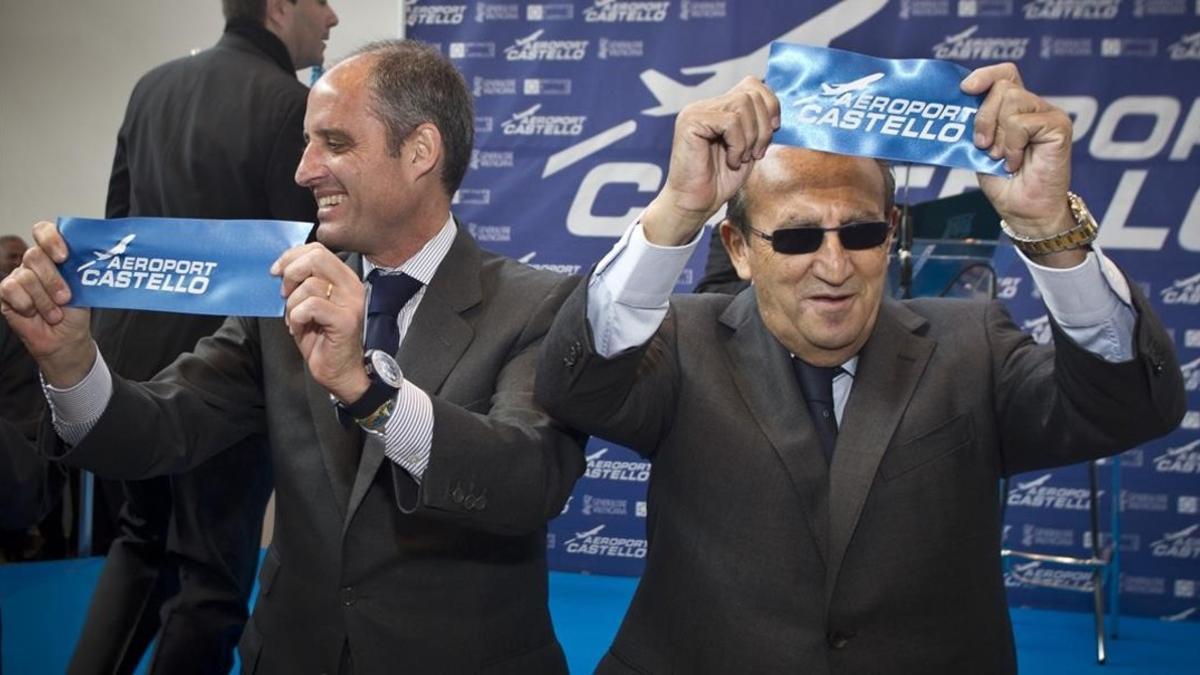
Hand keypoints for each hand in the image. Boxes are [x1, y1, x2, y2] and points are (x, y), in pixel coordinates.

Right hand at [0, 221, 95, 385]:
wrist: (66, 338)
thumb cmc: (76, 311)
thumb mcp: (84, 287)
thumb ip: (81, 268)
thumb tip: (89, 254)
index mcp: (54, 255)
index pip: (44, 231)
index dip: (51, 239)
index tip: (63, 256)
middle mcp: (34, 262)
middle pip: (34, 255)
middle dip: (52, 280)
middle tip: (65, 298)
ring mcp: (19, 276)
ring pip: (25, 276)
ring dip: (44, 300)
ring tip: (54, 313)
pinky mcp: (5, 292)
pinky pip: (11, 290)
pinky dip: (27, 305)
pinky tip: (34, 313)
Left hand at [271, 243, 367, 402]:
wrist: (340, 372)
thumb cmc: (323, 340)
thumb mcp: (309, 304)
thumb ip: (303, 282)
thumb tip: (282, 267)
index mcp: (344, 279)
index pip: (317, 250)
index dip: (291, 257)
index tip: (277, 272)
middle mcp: (352, 287)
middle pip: (316, 258)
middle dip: (291, 274)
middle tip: (285, 295)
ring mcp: (351, 303)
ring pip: (308, 286)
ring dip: (292, 304)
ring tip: (295, 320)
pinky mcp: (345, 320)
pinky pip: (310, 306)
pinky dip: (297, 318)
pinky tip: (300, 328)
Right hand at [642, 76, 779, 245]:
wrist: (696, 204)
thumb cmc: (720, 181)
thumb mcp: (749, 147)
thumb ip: (758, 124)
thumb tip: (775, 105)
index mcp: (719, 108)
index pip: (753, 84)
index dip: (771, 105)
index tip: (773, 130)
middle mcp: (705, 105)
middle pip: (751, 93)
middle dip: (763, 126)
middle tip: (755, 153)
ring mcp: (696, 111)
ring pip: (742, 105)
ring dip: (750, 137)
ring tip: (741, 158)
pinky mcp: (690, 122)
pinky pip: (730, 121)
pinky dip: (737, 144)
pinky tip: (730, 161)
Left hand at [963, 63, 1073, 238]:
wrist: (1022, 209)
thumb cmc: (1003, 181)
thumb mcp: (979, 146)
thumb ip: (974, 122)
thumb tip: (955, 102)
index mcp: (1015, 108)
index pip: (1004, 74)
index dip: (985, 75)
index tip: (965, 89)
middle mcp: (1033, 106)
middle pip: (1002, 87)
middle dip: (983, 118)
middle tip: (984, 146)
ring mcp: (1049, 113)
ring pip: (1011, 100)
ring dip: (999, 134)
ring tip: (1002, 156)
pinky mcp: (1059, 125)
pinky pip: (1022, 122)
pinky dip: (1012, 145)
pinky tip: (1017, 161)